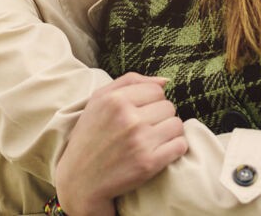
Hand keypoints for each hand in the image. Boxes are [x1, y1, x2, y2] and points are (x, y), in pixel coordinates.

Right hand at [54, 73, 186, 215]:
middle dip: (160, 116)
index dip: (151, 101)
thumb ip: (130, 81)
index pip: (157, 90)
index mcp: (115, 100)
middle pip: (169, 106)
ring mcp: (140, 141)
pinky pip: (180, 145)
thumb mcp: (99, 100)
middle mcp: (128, 118)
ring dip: (169, 132)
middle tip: (145, 128)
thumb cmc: (90, 136)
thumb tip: (165, 81)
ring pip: (177, 125)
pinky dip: (174, 148)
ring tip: (153, 139)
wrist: (80, 179)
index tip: (141, 112)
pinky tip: (160, 151)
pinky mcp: (149, 163)